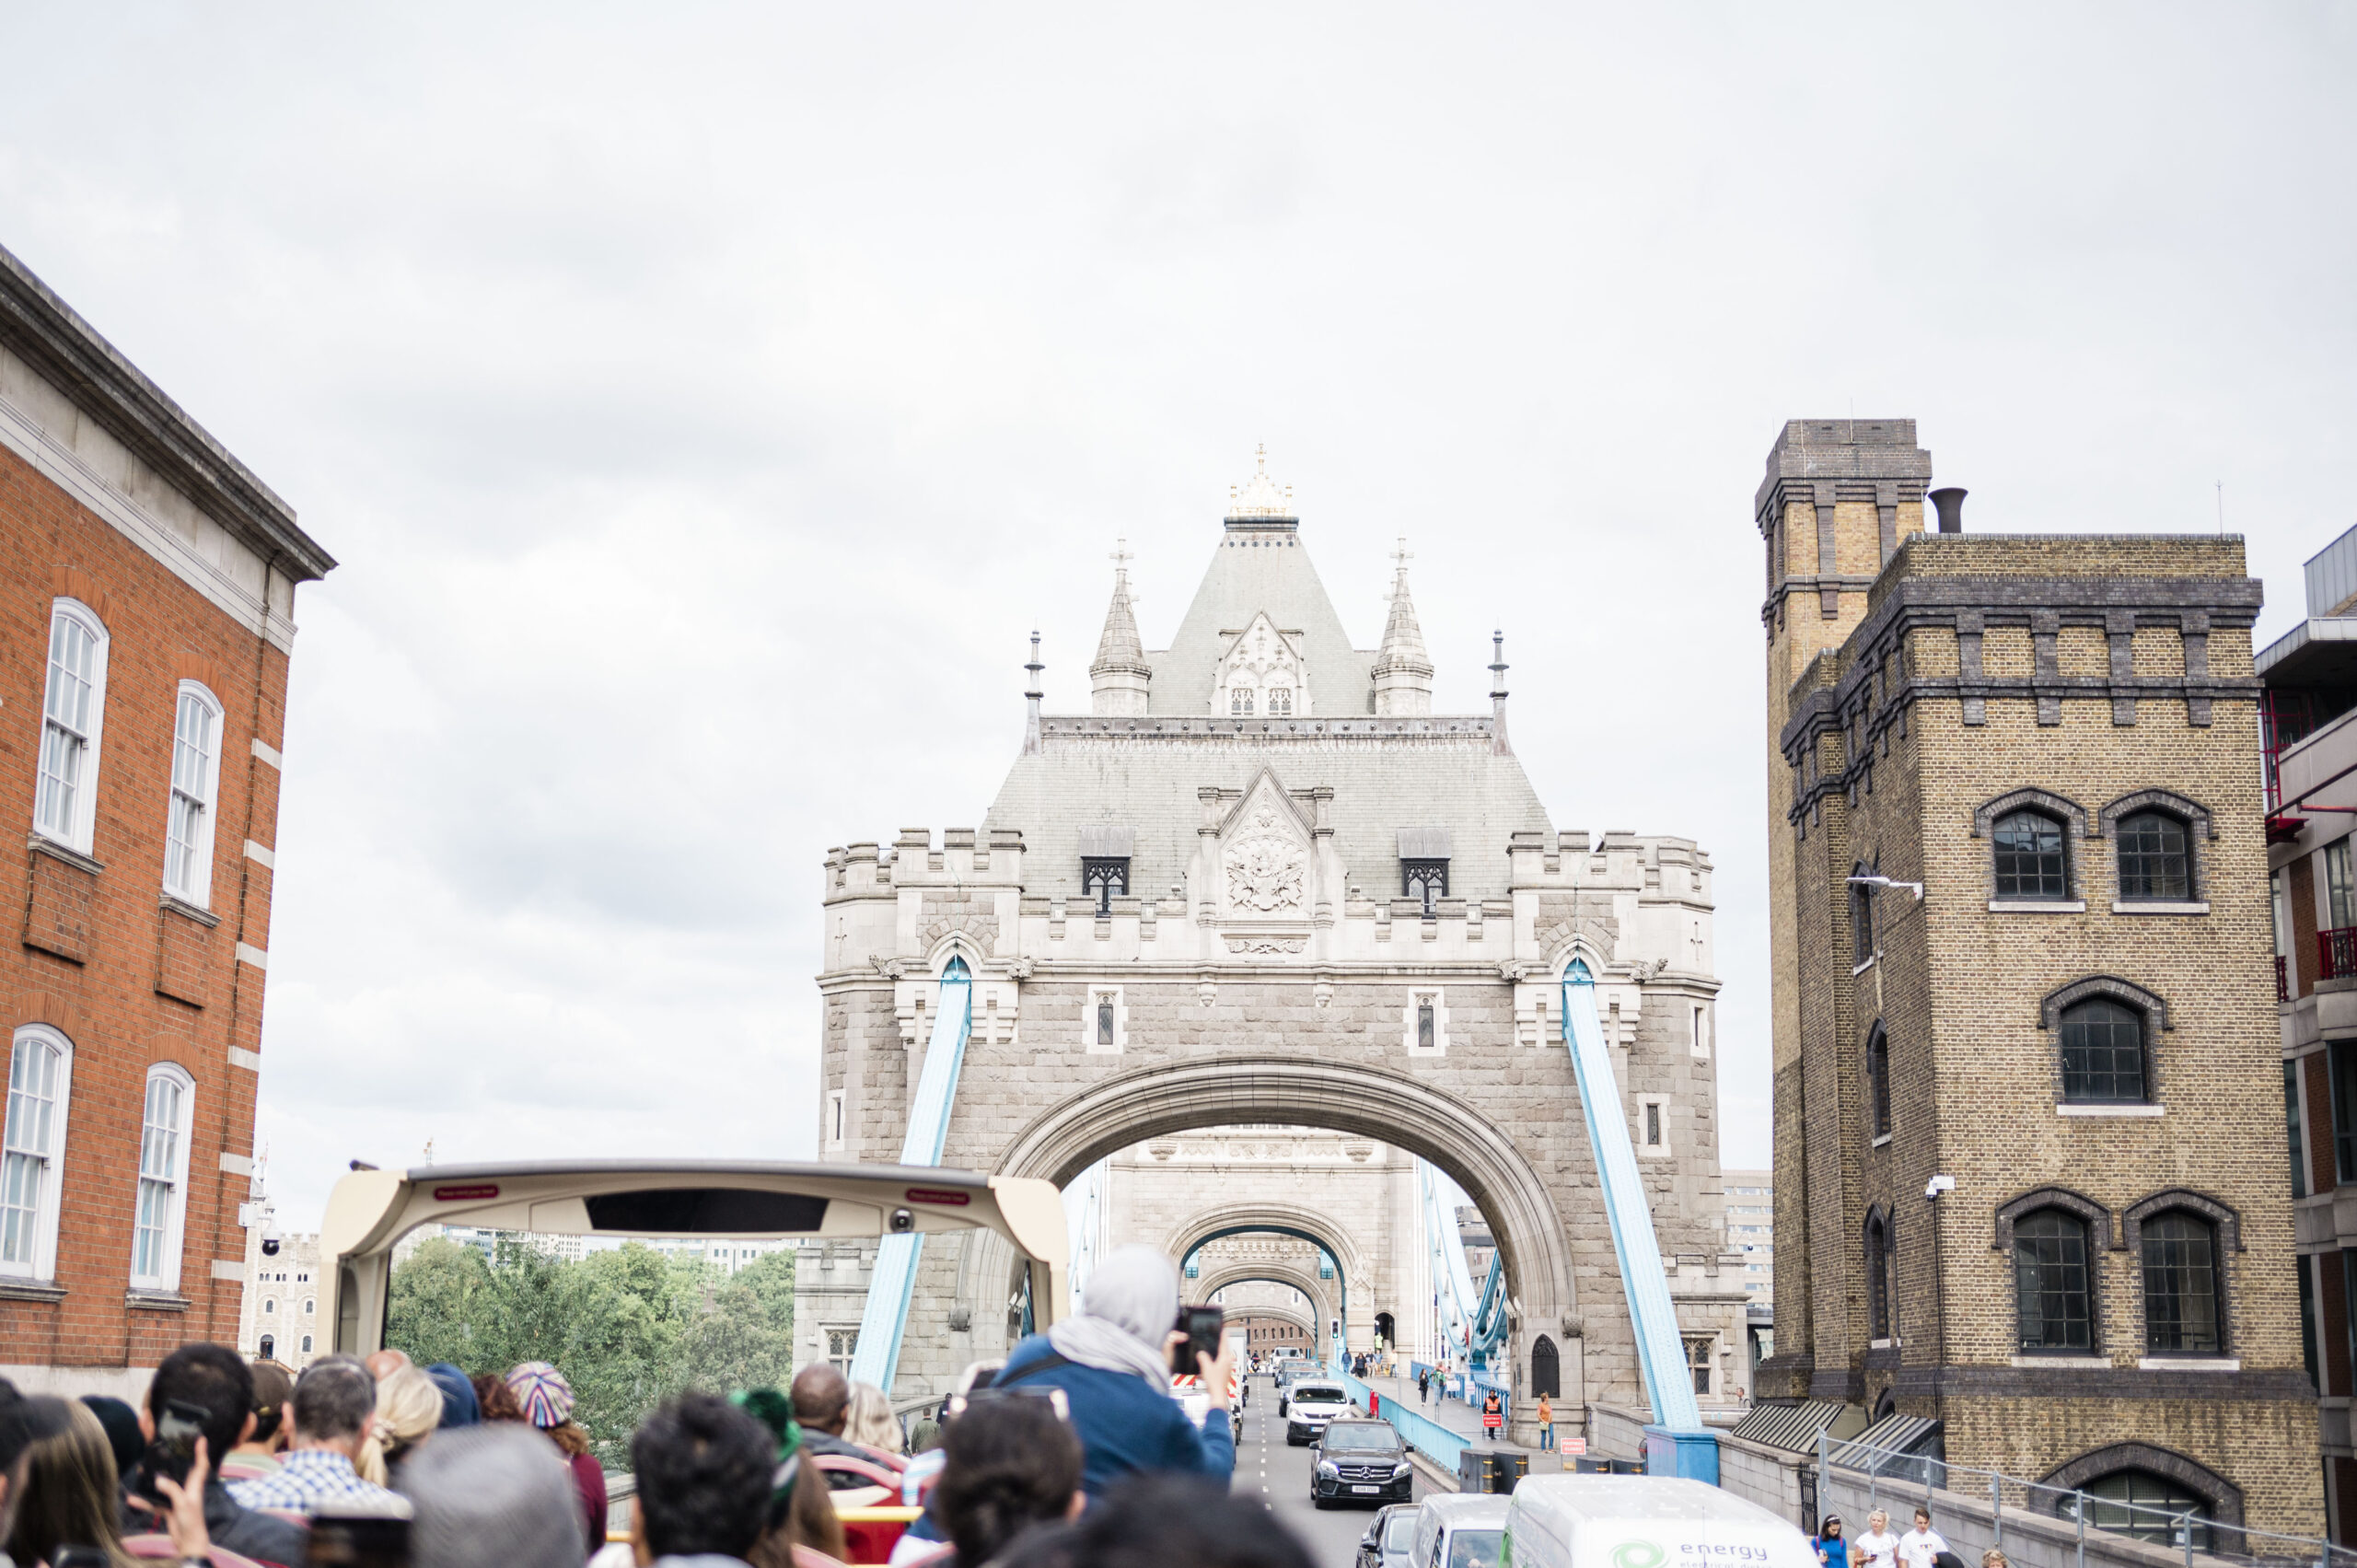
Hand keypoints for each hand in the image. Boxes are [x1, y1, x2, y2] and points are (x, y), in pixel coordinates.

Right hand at [151, 1436, 213, 1560]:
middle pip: (179, 1473)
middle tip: (160, 1452)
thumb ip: (172, 1490)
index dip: (201, 1452)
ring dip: (153, 1483)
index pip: (200, 1465)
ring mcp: (176, 1499)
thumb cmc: (191, 1521)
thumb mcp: (183, 1503)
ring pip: (163, 1487)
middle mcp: (186, 1490)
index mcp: (195, 1486)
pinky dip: (144, 1502)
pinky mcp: (168, 1509)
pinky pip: (155, 1503)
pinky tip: (132, 1499)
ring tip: (140, 1472)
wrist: (188, 1542)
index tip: (201, 1439)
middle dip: (171, 1463)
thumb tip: (158, 1479)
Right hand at [1197, 1337, 1237, 1410]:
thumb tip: (1201, 1353)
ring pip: (1222, 1355)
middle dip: (1219, 1342)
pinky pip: (1221, 1361)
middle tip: (1215, 1335)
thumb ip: (1203, 1357)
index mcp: (1225, 1358)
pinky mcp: (1225, 1371)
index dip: (1223, 1334)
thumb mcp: (1206, 1367)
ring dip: (1217, 1351)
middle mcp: (1229, 1361)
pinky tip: (1211, 1360)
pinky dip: (1216, 1358)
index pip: (1224, 1342)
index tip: (1223, 1327)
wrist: (1218, 1394)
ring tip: (1212, 1347)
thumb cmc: (1215, 1383)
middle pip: (1224, 1348)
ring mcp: (1228, 1366)